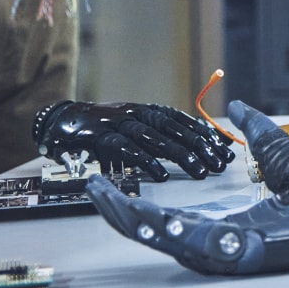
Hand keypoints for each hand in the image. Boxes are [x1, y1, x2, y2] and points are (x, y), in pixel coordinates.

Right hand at [33, 98, 235, 181]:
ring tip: (201, 171)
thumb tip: (197, 151)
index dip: (206, 135)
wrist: (62, 122)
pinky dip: (146, 162)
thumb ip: (160, 138)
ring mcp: (119, 124)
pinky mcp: (102, 139)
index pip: (184, 122)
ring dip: (181, 155)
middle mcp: (137, 114)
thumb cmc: (105, 130)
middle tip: (220, 164)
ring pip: (157, 138)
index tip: (226, 150)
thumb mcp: (135, 128)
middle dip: (201, 146)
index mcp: (148, 111)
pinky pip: (128, 150)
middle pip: (176, 129)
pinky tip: (163, 175)